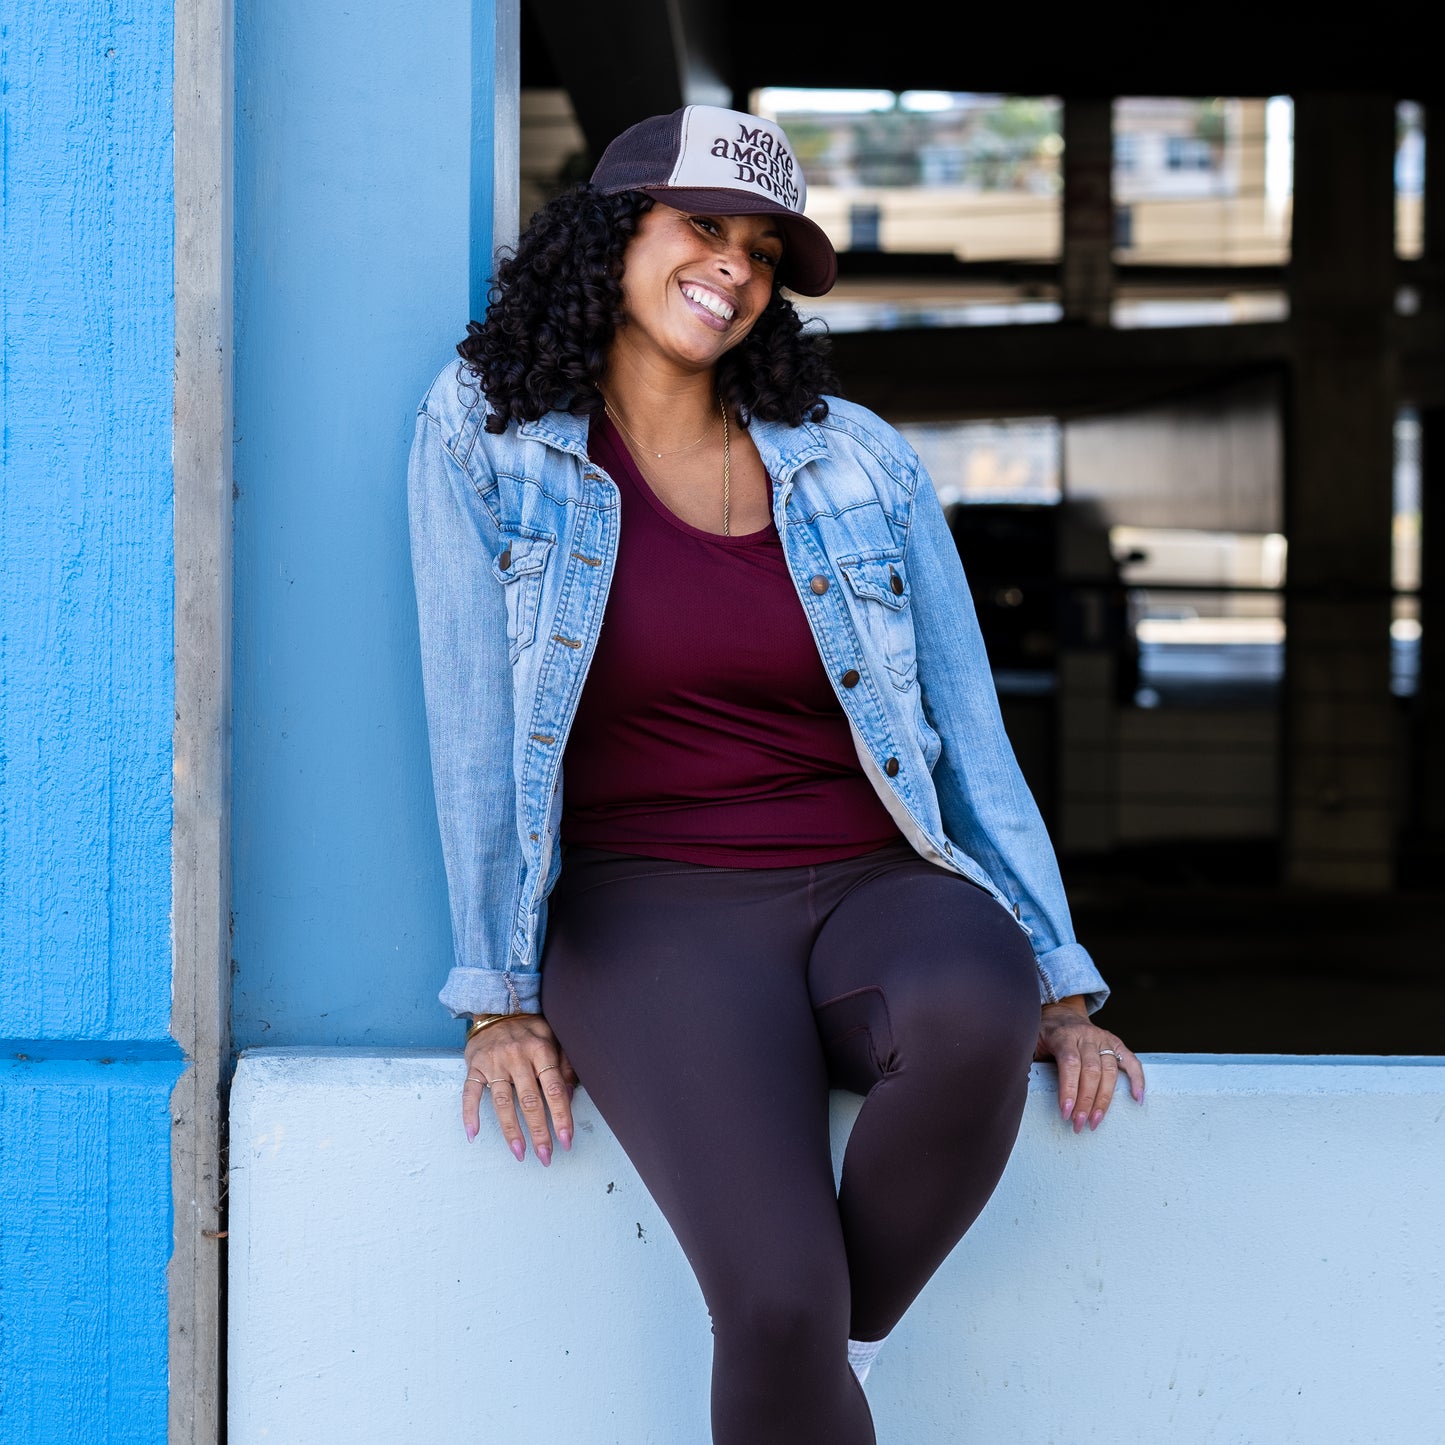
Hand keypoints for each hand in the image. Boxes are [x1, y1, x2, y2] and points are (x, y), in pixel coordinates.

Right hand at [462, 1013, 581, 1164]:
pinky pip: (470, 1093)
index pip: (553, 1089)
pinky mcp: (475, 1066)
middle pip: (530, 1101)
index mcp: (540, 1050)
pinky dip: (470, 1114)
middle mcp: (517, 1057)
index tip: (567, 1139)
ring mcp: (494, 1062)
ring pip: (502, 1102)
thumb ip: (564, 1065)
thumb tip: (569, 1096)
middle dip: (539, 1132)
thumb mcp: (554, 1038)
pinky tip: (474, 1134)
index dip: (561, 1116)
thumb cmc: (530, 1029)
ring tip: (520, 1153)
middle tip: (546, 1157)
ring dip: (511, 1131)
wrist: (497, 1006)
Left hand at [1033, 996, 1143, 1133]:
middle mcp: (1086, 1035)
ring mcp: (1103, 1039)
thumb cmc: (1044, 1033)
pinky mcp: (1115, 1043)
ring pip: (1109, 1071)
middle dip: (1085, 1101)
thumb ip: (1028, 1059)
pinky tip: (1137, 1099)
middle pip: (1091, 1070)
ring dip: (1104, 1100)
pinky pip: (1131, 1061)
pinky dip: (1137, 1080)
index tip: (1066, 1112)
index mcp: (1063, 1035)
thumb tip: (1015, 1084)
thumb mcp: (1030, 1041)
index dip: (1069, 1089)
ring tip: (1095, 1122)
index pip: (1069, 1063)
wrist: (1061, 1011)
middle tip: (1079, 1125)